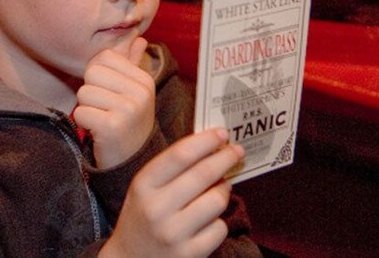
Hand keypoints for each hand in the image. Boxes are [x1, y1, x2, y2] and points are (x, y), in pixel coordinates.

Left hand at [74, 37, 153, 168]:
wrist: (132, 161)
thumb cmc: (128, 122)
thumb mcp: (135, 92)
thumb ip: (132, 64)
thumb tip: (139, 38)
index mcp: (144, 80)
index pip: (105, 56)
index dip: (98, 74)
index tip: (108, 92)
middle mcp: (140, 93)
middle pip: (92, 72)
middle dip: (90, 91)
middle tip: (104, 109)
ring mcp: (128, 110)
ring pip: (84, 92)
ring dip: (86, 108)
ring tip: (102, 120)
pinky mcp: (112, 127)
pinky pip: (80, 112)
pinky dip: (83, 123)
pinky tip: (98, 131)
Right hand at [101, 128, 244, 257]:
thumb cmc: (142, 217)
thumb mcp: (145, 188)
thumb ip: (171, 168)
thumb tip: (212, 147)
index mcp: (143, 186)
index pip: (180, 155)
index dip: (206, 141)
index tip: (222, 133)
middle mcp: (156, 208)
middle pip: (203, 174)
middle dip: (225, 158)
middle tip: (236, 151)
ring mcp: (173, 233)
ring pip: (216, 201)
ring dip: (223, 190)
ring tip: (220, 188)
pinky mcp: (189, 254)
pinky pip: (219, 228)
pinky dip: (218, 221)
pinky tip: (209, 220)